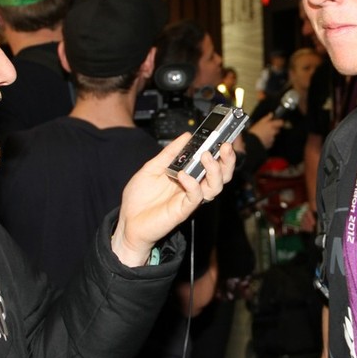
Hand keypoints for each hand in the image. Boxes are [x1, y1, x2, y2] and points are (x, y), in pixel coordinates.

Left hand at [111, 133, 235, 266]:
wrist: (128, 221)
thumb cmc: (140, 197)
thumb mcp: (152, 167)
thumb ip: (170, 153)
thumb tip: (186, 136)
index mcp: (190, 175)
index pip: (213, 163)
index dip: (221, 151)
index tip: (222, 136)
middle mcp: (194, 187)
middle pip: (222, 175)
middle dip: (228, 160)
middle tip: (225, 146)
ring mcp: (190, 199)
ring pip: (215, 186)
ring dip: (215, 170)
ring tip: (206, 156)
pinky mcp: (183, 210)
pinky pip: (196, 197)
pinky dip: (192, 184)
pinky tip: (183, 175)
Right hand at [248, 112, 283, 148]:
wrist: (253, 141)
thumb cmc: (255, 131)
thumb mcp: (260, 122)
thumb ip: (267, 118)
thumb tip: (271, 114)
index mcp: (271, 125)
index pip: (280, 122)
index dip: (280, 122)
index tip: (279, 122)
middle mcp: (273, 131)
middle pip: (277, 130)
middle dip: (274, 129)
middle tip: (268, 129)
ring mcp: (272, 138)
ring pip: (274, 136)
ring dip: (271, 135)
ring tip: (264, 135)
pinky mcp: (270, 144)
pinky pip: (271, 141)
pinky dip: (268, 140)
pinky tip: (263, 139)